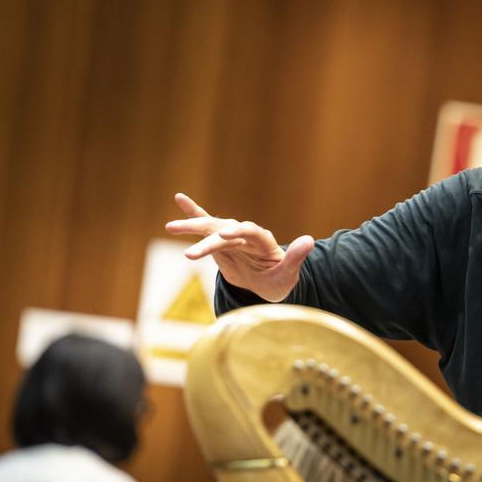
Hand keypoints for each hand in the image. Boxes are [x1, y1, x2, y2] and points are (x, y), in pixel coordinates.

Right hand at [164, 193, 314, 301]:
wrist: (269, 283)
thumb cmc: (280, 280)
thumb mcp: (289, 274)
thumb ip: (296, 258)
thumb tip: (310, 240)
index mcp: (263, 241)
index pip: (250, 232)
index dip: (239, 232)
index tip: (225, 236)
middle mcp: (245, 234)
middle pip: (225, 231)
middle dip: (209, 241)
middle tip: (191, 254)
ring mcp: (231, 236)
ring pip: (211, 228)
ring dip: (192, 226)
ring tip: (170, 227)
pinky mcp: (220, 240)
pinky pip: (205, 223)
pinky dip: (193, 211)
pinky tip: (180, 198)